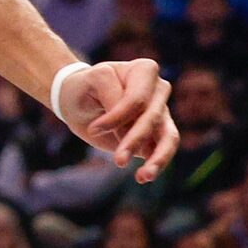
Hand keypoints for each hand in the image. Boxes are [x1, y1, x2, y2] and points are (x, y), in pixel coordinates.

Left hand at [58, 58, 176, 180]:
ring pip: (168, 138)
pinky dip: (156, 165)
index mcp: (144, 70)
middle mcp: (159, 91)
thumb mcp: (91, 82)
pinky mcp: (159, 134)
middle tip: (118, 161)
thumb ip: (112, 97)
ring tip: (144, 176)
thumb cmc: (85, 87)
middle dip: (135, 141)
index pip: (137, 99)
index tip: (93, 130)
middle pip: (152, 119)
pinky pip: (164, 150)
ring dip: (158, 159)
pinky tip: (142, 176)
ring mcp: (162, 113)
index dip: (117, 116)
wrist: (79, 100)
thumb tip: (130, 128)